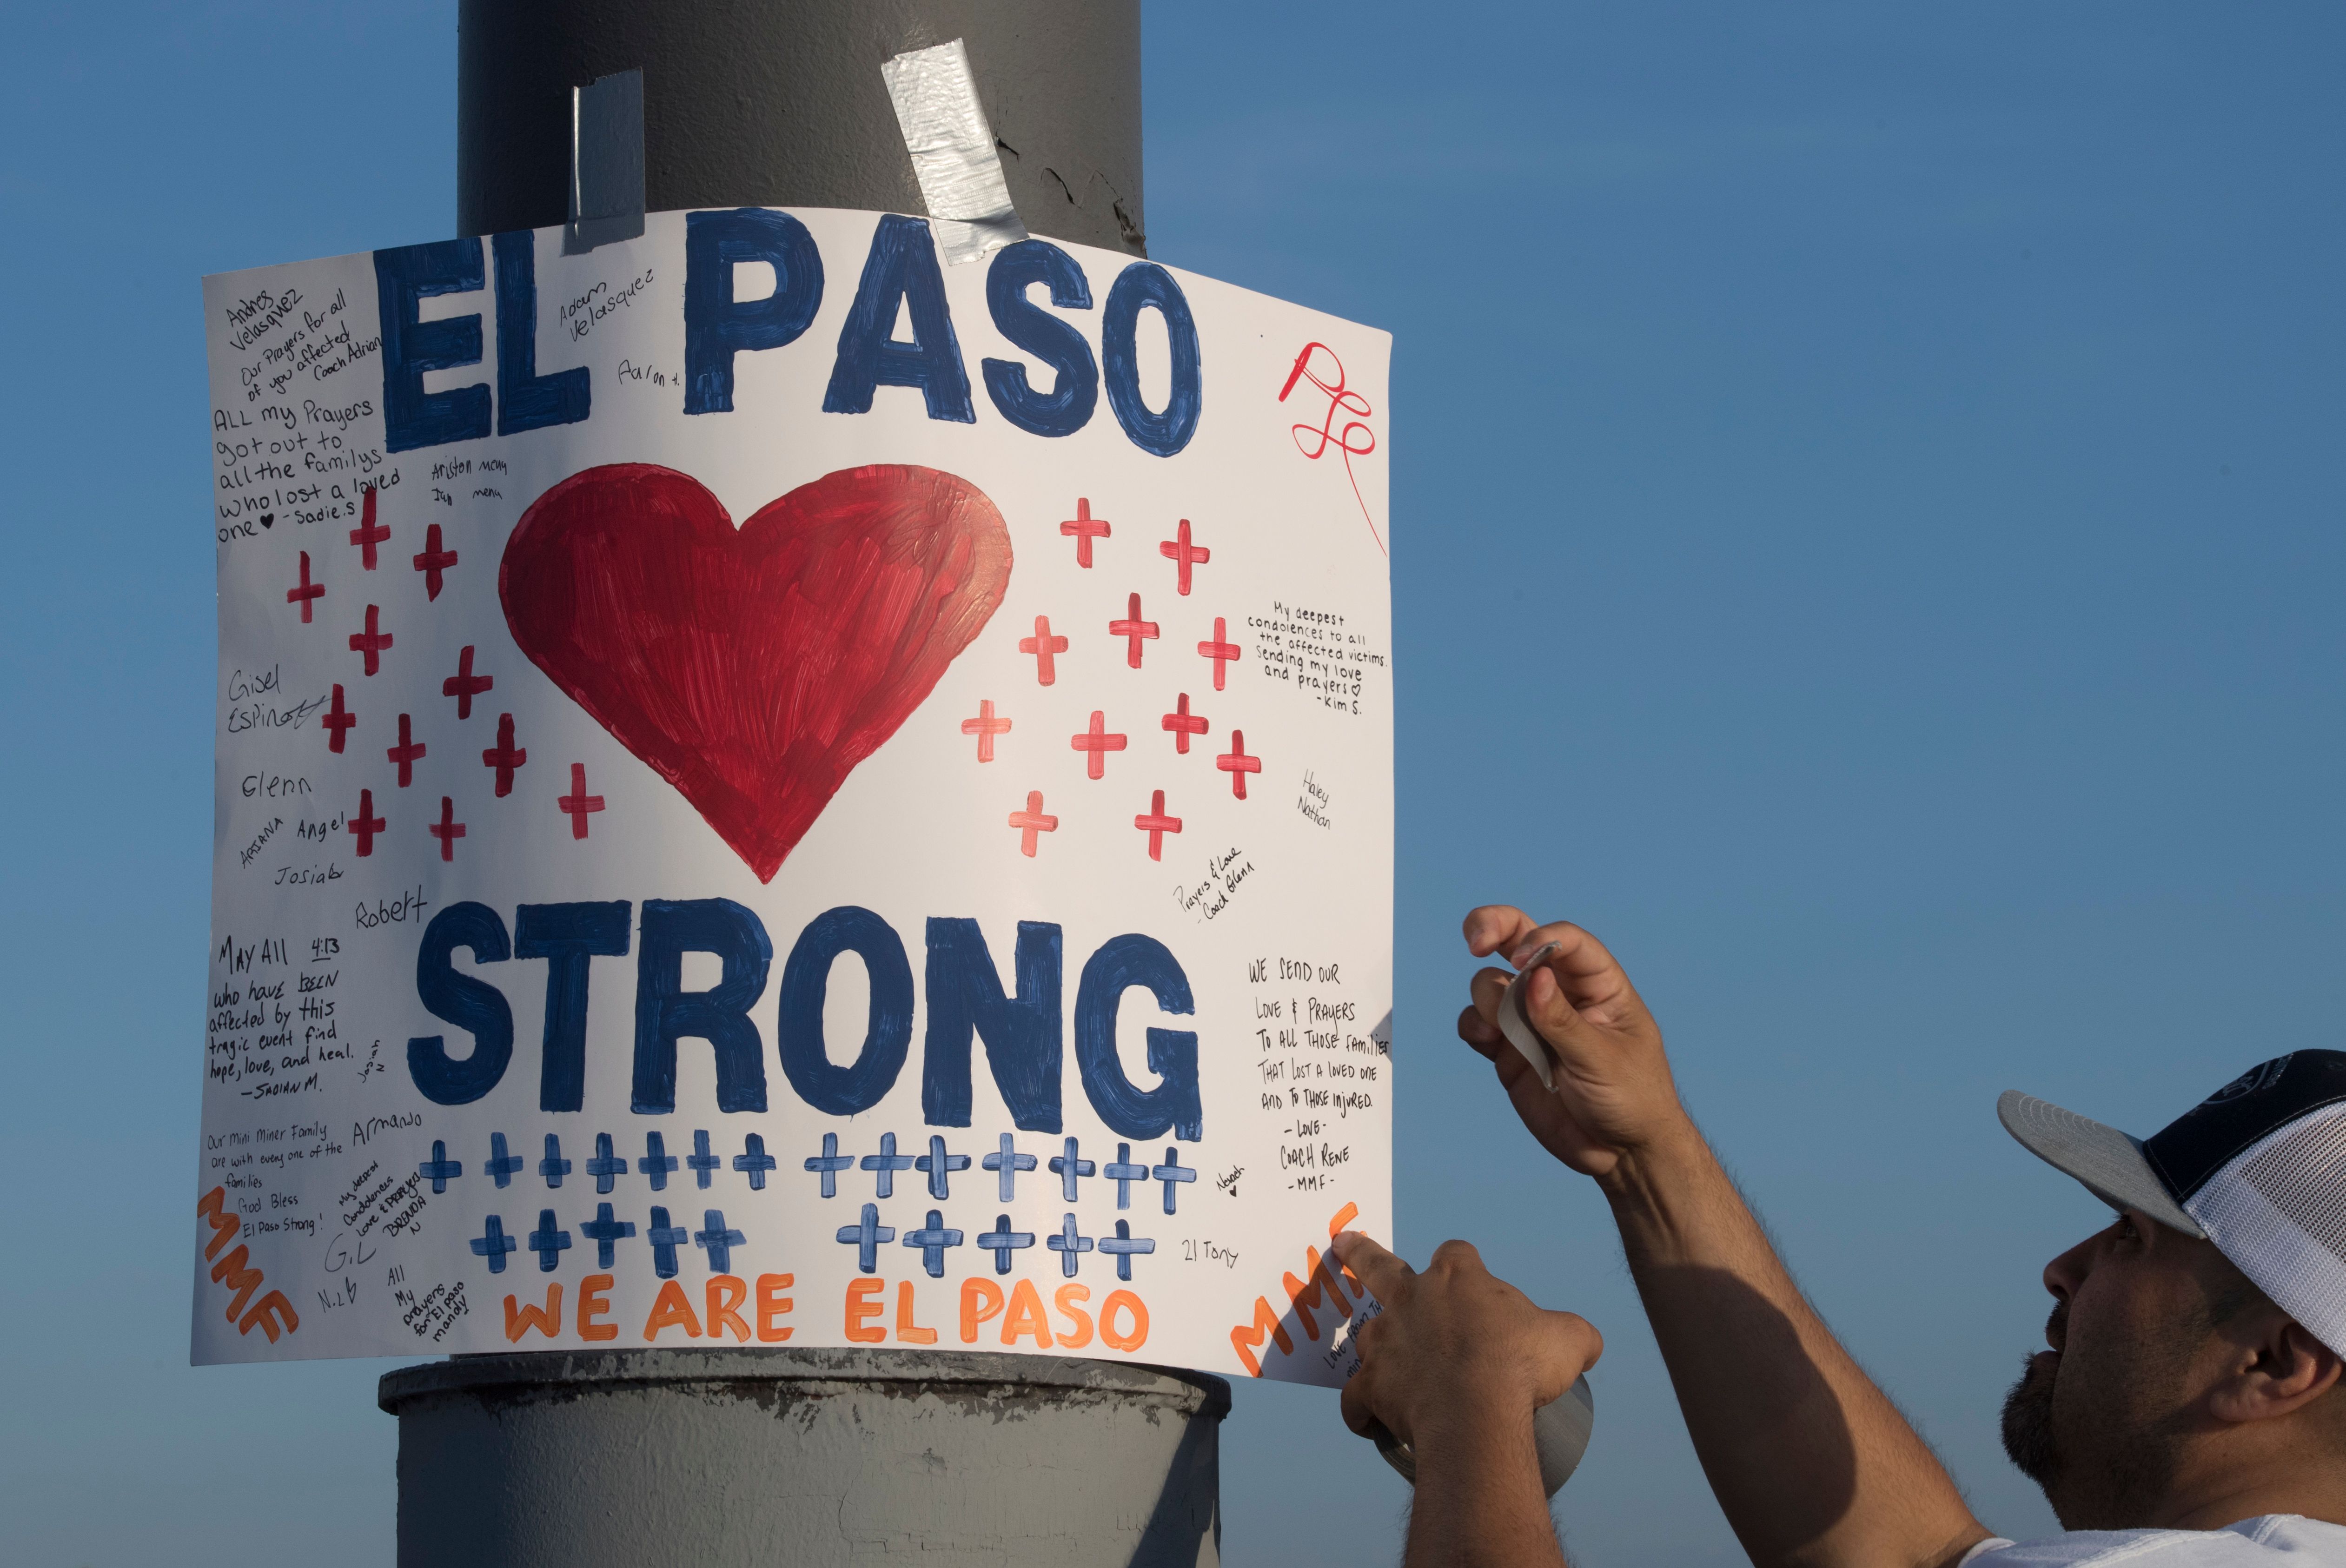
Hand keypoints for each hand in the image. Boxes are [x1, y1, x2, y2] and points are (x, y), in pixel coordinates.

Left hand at [1333, 1231, 1601, 1450]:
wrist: (1475, 1412)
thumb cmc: (1522, 1366)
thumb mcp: (1570, 1340)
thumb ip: (1576, 1336)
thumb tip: (1588, 1345)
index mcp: (1457, 1279)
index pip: (1456, 1254)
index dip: (1463, 1263)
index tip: (1469, 1272)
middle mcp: (1411, 1300)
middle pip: (1376, 1265)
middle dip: (1359, 1254)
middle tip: (1343, 1245)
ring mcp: (1385, 1342)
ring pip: (1369, 1340)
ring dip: (1379, 1353)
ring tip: (1392, 1374)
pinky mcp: (1371, 1385)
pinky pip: (1355, 1399)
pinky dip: (1359, 1411)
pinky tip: (1369, 1423)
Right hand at [1455, 906, 1682, 1179]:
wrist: (1621, 1155)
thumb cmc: (1633, 1100)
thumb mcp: (1604, 1060)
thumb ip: (1564, 1021)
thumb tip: (1533, 977)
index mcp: (1598, 986)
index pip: (1566, 942)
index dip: (1540, 940)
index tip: (1522, 961)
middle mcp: (1560, 995)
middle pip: (1519, 941)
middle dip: (1492, 928)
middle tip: (1475, 938)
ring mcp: (1531, 1022)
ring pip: (1492, 985)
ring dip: (1487, 996)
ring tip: (1500, 1029)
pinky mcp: (1510, 1051)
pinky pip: (1478, 1025)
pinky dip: (1472, 1025)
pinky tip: (1484, 1040)